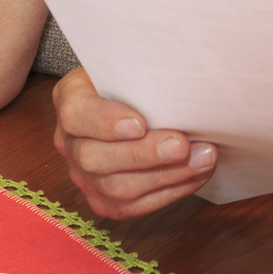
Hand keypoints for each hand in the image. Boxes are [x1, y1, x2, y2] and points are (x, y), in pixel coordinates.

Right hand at [51, 66, 216, 218]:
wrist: (133, 101)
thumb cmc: (134, 81)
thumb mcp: (130, 66)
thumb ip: (144, 74)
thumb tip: (181, 80)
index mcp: (70, 100)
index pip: (77, 115)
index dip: (106, 122)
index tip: (141, 123)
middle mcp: (69, 142)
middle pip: (96, 158)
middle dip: (144, 155)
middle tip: (183, 145)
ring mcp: (83, 175)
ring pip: (117, 188)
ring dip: (166, 176)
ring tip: (202, 159)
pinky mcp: (102, 200)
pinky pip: (133, 207)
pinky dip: (170, 192)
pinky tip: (196, 175)